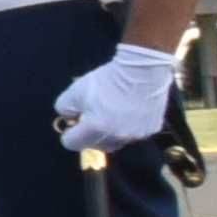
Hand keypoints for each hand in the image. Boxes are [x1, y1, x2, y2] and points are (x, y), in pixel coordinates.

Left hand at [52, 44, 184, 152]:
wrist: (143, 70)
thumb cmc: (107, 80)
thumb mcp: (75, 91)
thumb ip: (64, 109)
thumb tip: (70, 119)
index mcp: (95, 129)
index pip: (72, 143)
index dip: (69, 133)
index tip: (74, 122)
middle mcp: (116, 137)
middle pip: (96, 145)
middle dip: (90, 134)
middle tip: (93, 116)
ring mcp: (136, 135)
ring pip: (116, 141)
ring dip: (110, 133)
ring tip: (112, 113)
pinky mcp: (152, 130)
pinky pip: (134, 135)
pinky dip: (129, 128)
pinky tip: (129, 112)